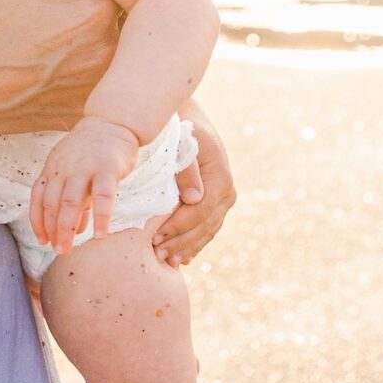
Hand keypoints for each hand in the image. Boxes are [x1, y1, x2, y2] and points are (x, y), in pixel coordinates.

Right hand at [0, 0, 119, 138]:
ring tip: (84, 41)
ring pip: (125, 61)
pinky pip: (108, 94)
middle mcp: (103, 54)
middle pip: (130, 24)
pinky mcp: (83, 113)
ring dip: (114, 49)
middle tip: (89, 11)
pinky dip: (99, 83)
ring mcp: (95, 89)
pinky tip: (73, 71)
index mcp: (90, 14)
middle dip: (116, 15)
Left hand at [30, 116, 139, 253]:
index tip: (41, 240)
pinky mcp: (107, 168)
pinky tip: (100, 234)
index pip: (38, 198)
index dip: (38, 221)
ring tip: (66, 249)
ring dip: (67, 228)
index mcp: (52, 169)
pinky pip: (103, 196)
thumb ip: (75, 199)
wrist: (112, 122)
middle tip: (57, 250)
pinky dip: (101, 217)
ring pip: (70, 202)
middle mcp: (63, 169)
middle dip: (52, 230)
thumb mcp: (76, 172)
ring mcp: (84, 168)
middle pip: (52, 203)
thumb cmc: (93, 152)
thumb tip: (76, 228)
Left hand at [152, 109, 236, 266]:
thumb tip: (194, 200)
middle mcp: (227, 192)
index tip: (156, 238)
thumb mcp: (181, 143)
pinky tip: (181, 259)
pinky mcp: (216, 206)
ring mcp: (224, 201)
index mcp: (220, 177)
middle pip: (205, 226)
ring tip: (166, 262)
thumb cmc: (179, 130)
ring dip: (187, 248)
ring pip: (208, 231)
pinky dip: (194, 244)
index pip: (200, 211)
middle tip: (157, 255)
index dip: (179, 227)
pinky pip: (207, 229)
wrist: (188, 121)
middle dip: (181, 243)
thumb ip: (187, 169)